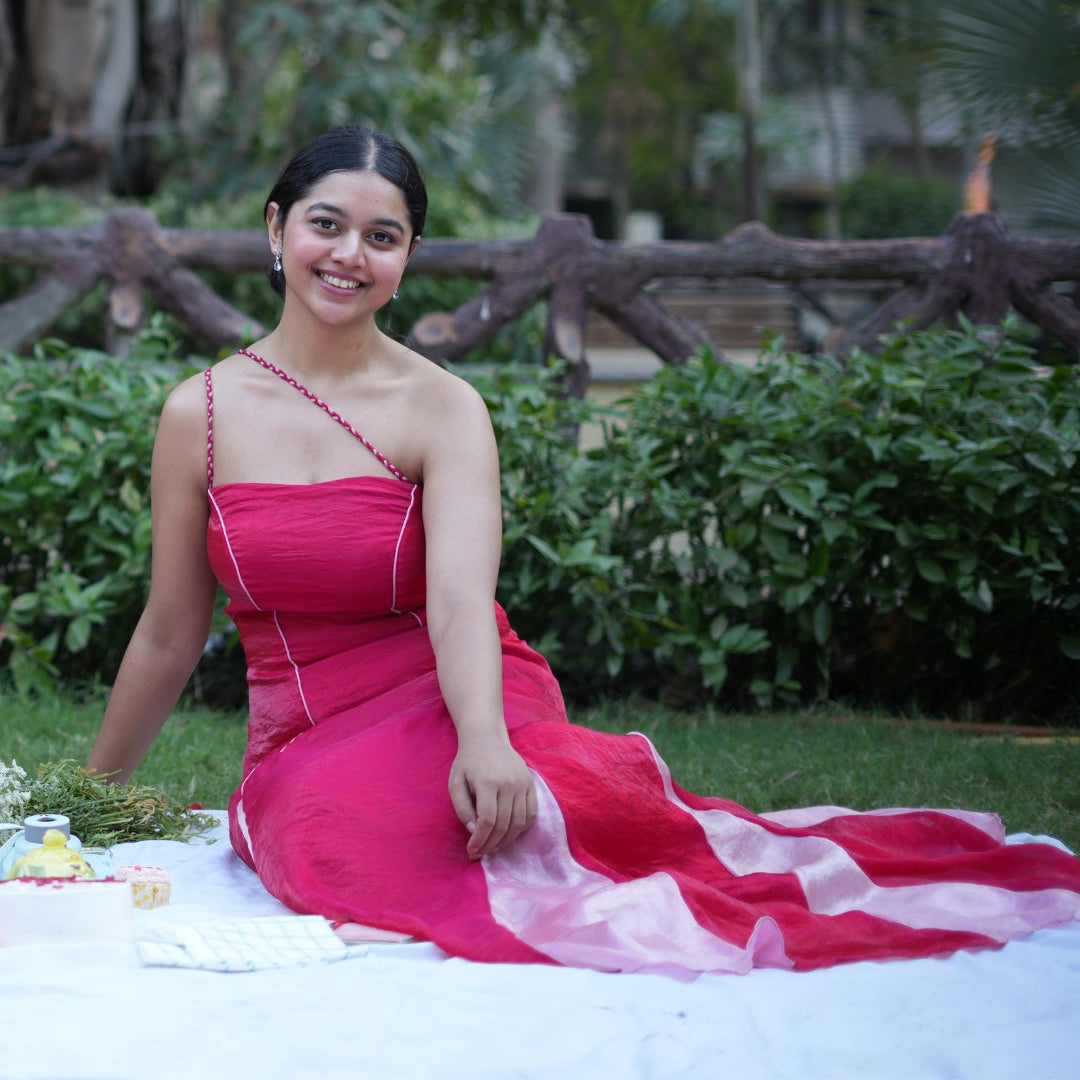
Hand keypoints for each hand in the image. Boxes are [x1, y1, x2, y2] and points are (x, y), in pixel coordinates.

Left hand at [448, 738, 536, 859]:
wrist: (487, 738)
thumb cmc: (468, 762)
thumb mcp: (455, 783)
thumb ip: (462, 808)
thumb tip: (474, 831)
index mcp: (488, 782)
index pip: (487, 820)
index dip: (480, 840)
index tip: (472, 850)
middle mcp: (509, 783)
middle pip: (504, 825)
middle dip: (491, 844)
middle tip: (480, 852)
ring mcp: (523, 783)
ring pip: (519, 822)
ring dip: (506, 840)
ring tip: (493, 846)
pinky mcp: (531, 784)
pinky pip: (531, 814)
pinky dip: (521, 828)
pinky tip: (509, 833)